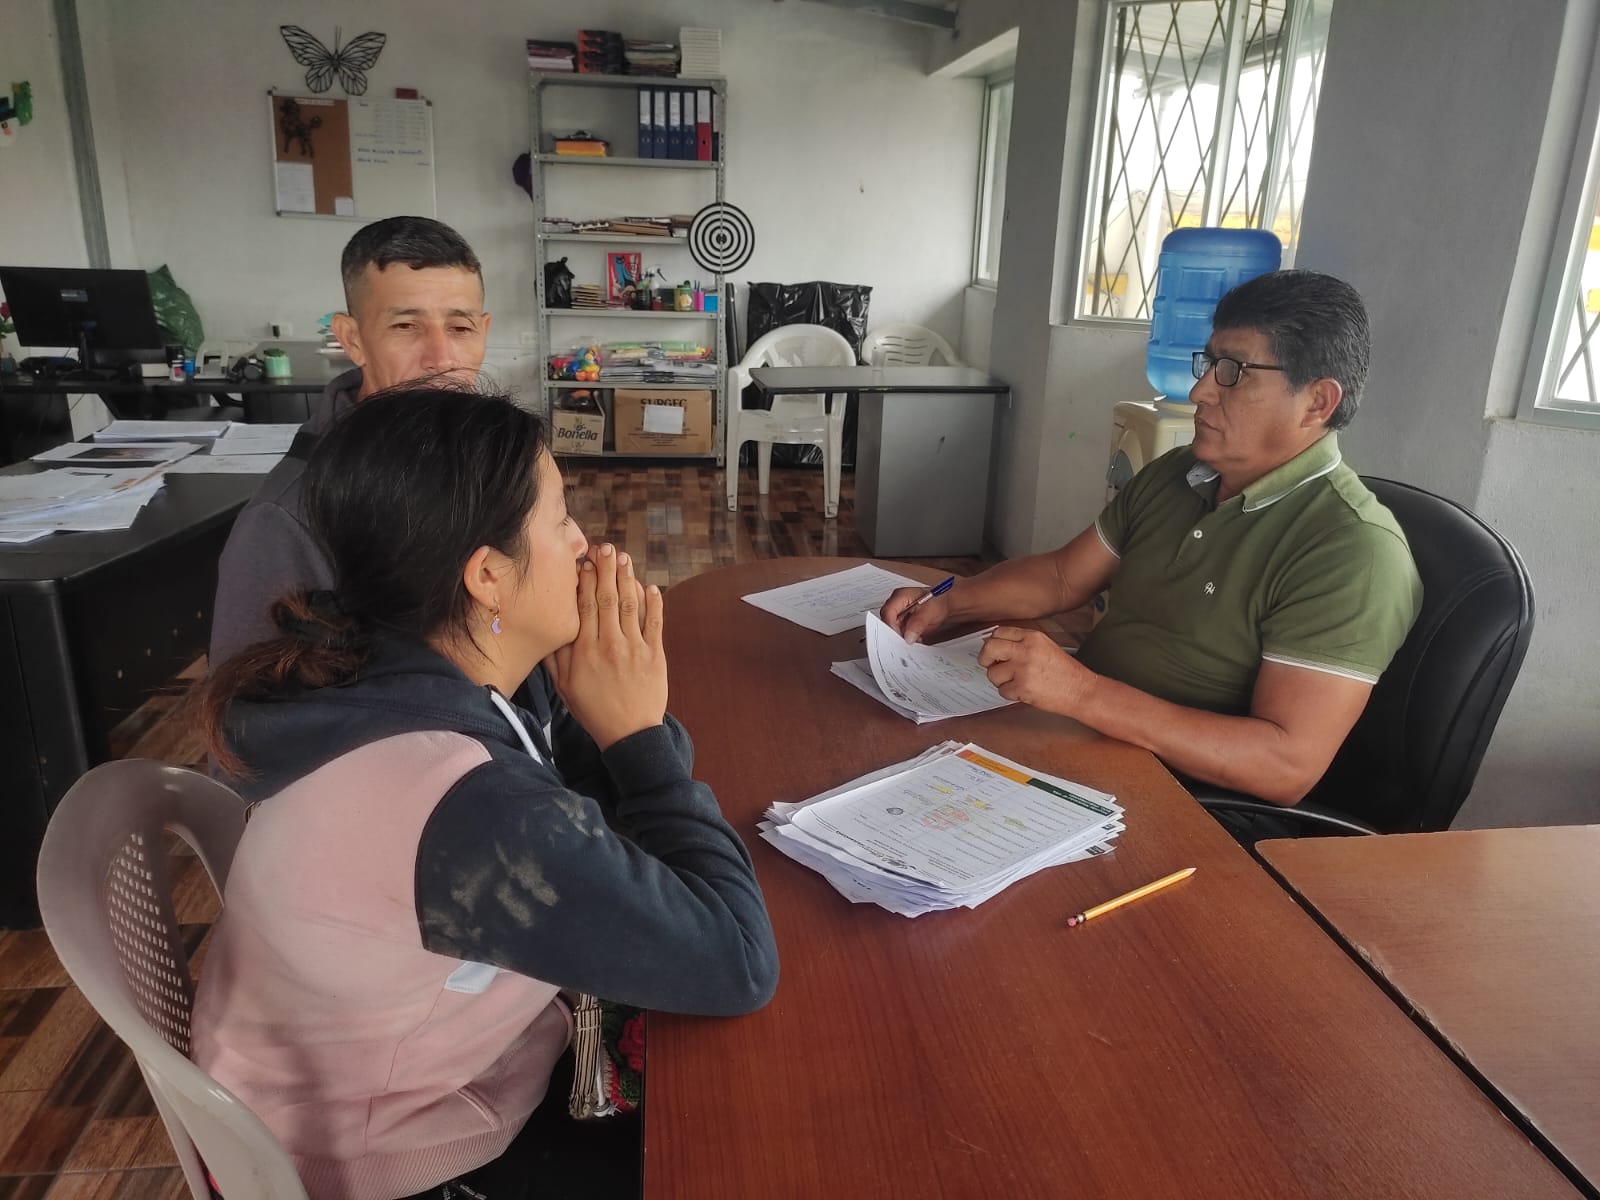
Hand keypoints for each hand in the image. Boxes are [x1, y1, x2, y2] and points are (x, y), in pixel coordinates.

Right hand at [546, 544, 667, 750]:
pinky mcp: (655, 654)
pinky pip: (655, 623)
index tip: (583, 561)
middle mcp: (609, 643)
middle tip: (605, 547)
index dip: (585, 580)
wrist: (629, 734)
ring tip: (623, 558)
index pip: (584, 605)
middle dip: (605, 569)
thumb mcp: (564, 686)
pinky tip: (651, 586)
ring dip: (627, 578)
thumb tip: (549, 627)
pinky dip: (654, 603)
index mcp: (585, 649)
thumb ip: (556, 656)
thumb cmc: (593, 709)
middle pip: (607, 598)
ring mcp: (634, 647)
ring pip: (630, 604)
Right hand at [880, 585, 949, 644]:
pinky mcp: (901, 622)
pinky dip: (906, 637)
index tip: (900, 636)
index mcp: (900, 596)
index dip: (891, 626)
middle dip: (897, 633)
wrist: (944, 604)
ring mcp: (898, 613)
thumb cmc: (938, 601)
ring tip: (916, 637)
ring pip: (893, 629)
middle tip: (908, 640)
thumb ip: (918, 624)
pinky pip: (899, 632)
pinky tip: (916, 636)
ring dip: (903, 636)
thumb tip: (908, 636)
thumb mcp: (930, 612)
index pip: (888, 612)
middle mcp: (896, 604)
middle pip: (888, 621)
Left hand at [978, 627, 1093, 717]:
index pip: (999, 632)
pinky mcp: (1022, 687)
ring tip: (1016, 681)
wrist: (1081, 690)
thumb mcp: (1045, 646)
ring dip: (1000, 680)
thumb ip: (1022, 643)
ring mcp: (1023, 669)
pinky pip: (1002, 691)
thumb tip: (996, 645)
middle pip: (989, 648)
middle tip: (991, 665)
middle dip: (986, 658)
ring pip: (993, 673)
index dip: (992, 643)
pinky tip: (1024, 691)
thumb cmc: (1065, 671)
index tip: (993, 651)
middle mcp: (1026, 650)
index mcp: (1032, 637)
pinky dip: (1010, 694)